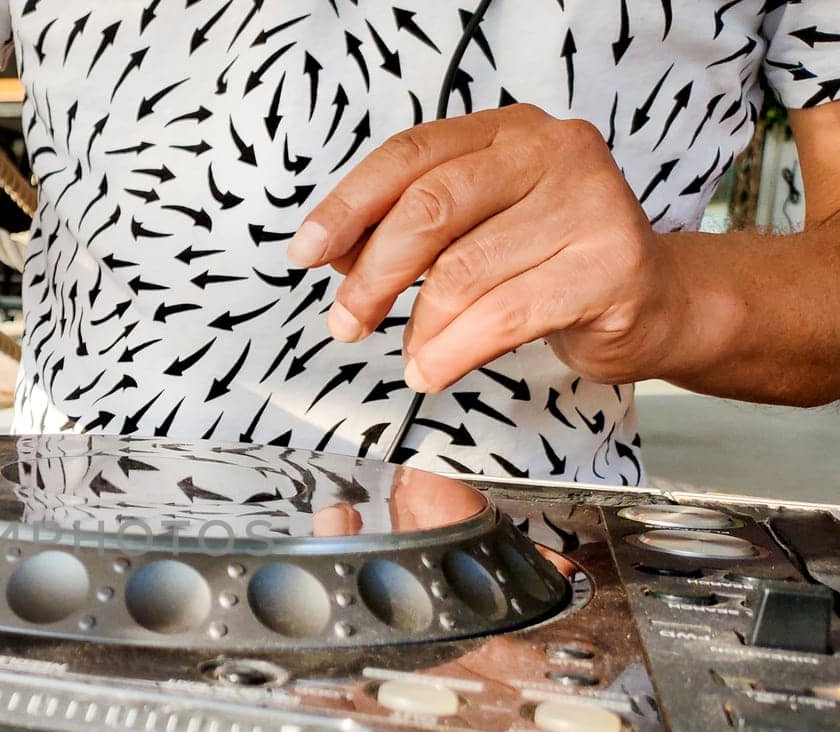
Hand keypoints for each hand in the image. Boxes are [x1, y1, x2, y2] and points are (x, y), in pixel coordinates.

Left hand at [287, 104, 685, 394]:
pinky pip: (505, 314)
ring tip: (411, 357)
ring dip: (420, 328)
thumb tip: (333, 254)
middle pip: (430, 208)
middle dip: (374, 275)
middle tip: (346, 322)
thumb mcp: (476, 236)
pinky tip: (433, 370)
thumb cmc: (554, 266)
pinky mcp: (611, 264)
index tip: (306, 252)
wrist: (655, 304)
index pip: (409, 155)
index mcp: (509, 132)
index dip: (348, 206)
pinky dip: (454, 351)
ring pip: (464, 271)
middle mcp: (554, 151)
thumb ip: (408, 235)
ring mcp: (590, 203)